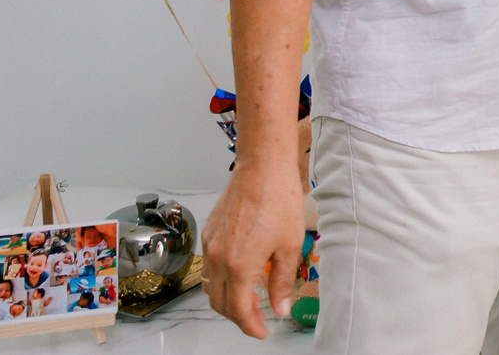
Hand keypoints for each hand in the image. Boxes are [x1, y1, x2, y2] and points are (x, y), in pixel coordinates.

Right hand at [202, 160, 304, 337]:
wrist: (262, 167)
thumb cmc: (278, 199)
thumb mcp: (290, 246)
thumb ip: (282, 282)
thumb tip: (280, 308)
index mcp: (239, 265)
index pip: (238, 311)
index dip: (250, 326)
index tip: (261, 331)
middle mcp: (218, 258)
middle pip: (220, 303)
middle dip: (239, 316)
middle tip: (259, 317)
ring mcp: (210, 245)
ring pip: (211, 287)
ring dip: (228, 299)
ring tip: (251, 298)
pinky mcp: (208, 233)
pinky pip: (209, 267)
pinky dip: (221, 279)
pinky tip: (240, 273)